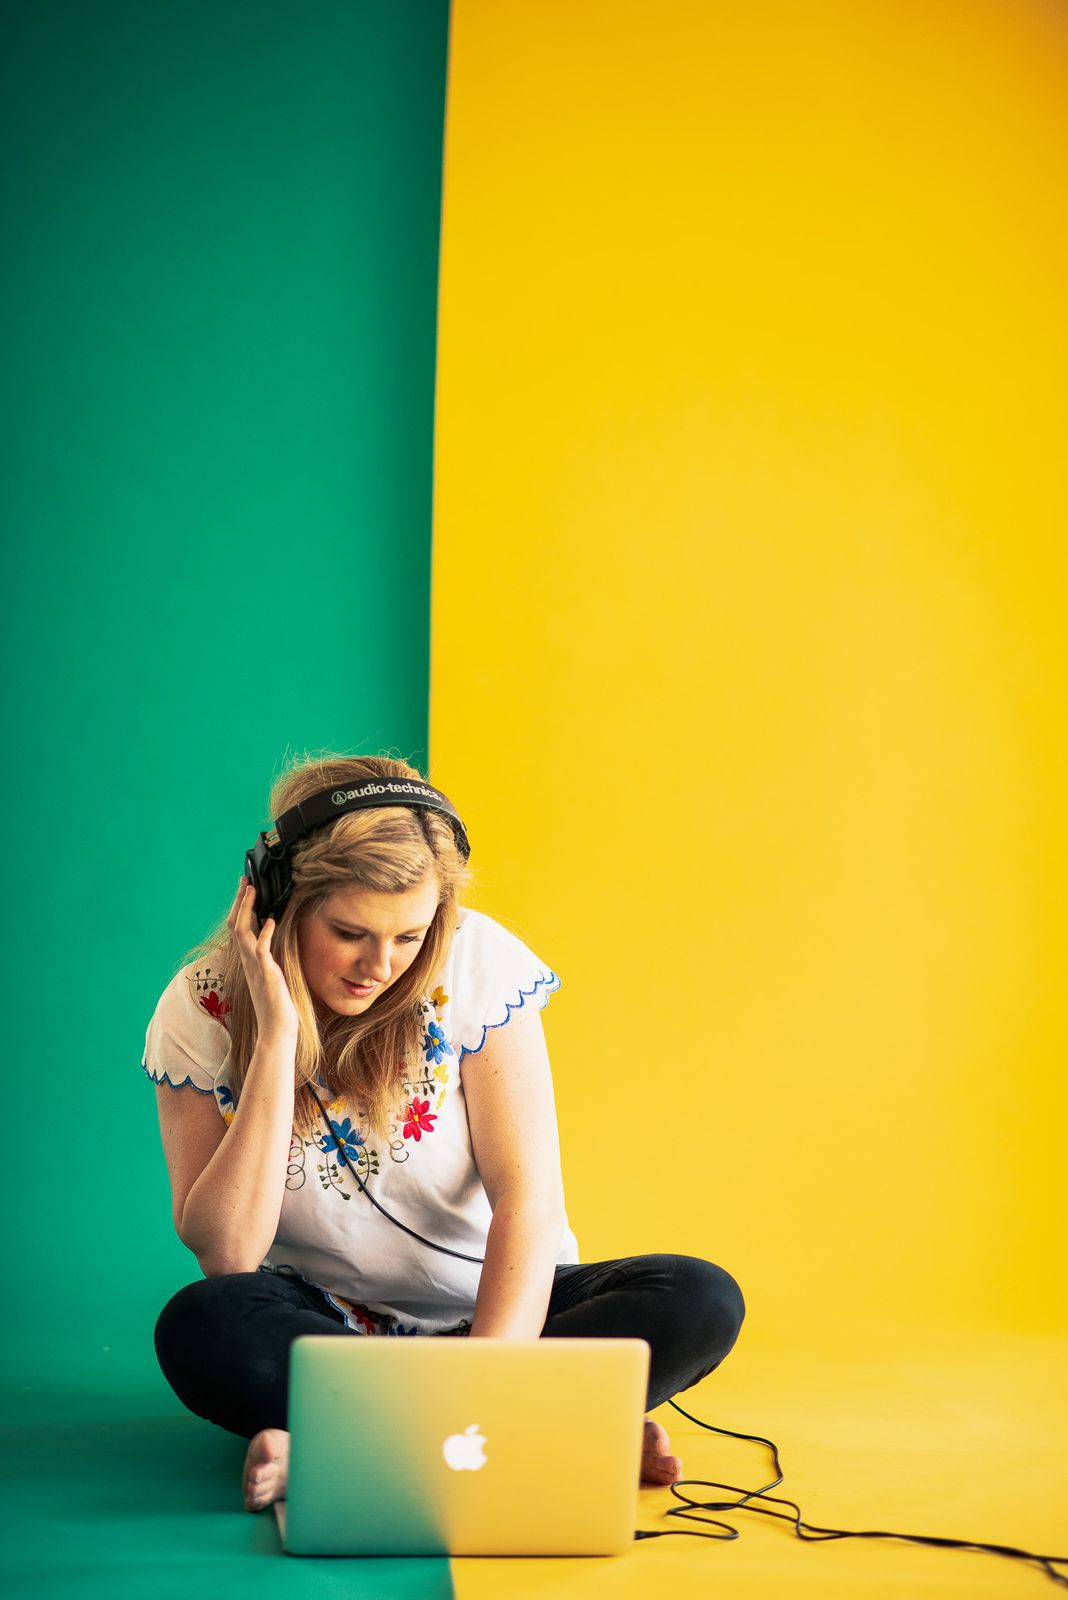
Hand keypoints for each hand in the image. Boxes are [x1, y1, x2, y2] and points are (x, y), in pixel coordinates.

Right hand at [226, 876, 299, 1041]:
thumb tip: (272, 940)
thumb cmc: (277, 1006)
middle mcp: (249, 962)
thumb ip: (269, 959)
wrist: (277, 1030)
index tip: (246, 890)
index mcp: (250, 961)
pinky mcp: (267, 975)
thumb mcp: (272, 976)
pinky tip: (270, 921)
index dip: (241, 908)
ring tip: (253, 890)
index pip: (239, 929)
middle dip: (241, 901)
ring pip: (243, 933)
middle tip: (245, 880)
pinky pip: (261, 950)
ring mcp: (256, 968)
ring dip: (247, 910)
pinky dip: (264, 934)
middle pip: (236, 925)